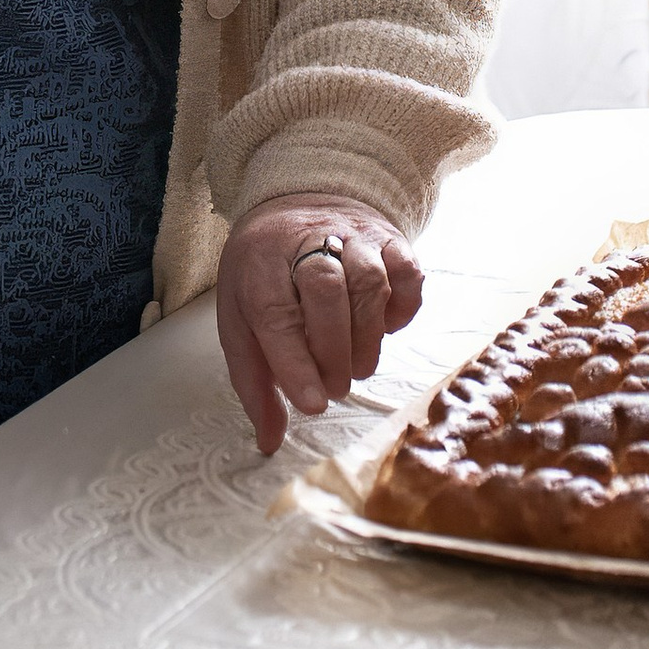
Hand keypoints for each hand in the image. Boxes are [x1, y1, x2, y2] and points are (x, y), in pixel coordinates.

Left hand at [217, 194, 423, 454]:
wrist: (297, 206)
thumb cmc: (266, 276)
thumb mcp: (242, 321)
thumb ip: (254, 383)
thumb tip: (269, 442)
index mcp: (258, 261)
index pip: (274, 310)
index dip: (294, 361)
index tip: (312, 403)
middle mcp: (306, 239)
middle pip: (324, 289)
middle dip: (334, 350)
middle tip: (335, 388)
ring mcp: (352, 234)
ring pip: (369, 281)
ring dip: (367, 337)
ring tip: (357, 368)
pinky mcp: (389, 239)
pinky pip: (407, 273)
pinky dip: (403, 308)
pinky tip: (385, 329)